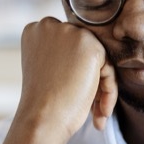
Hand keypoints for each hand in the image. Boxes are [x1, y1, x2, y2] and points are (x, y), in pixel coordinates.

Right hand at [17, 17, 117, 142]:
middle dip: (91, 80)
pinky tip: (101, 112)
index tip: (73, 94)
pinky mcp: (90, 46)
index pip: (66, 46)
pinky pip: (109, 69)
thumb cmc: (42, 103)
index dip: (73, 72)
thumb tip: (88, 58)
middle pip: (83, 51)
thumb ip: (62, 55)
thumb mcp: (46, 69)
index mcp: (34, 31)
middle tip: (92, 109)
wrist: (41, 118)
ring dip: (101, 89)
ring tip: (98, 114)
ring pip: (98, 61)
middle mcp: (49, 26)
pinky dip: (109, 92)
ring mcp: (70, 33)